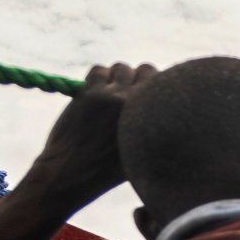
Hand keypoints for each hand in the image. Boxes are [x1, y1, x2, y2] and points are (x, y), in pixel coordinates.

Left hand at [25, 62, 156, 204]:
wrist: (74, 172)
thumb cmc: (111, 170)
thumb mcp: (146, 152)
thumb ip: (157, 130)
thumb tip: (163, 111)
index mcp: (153, 117)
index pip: (165, 81)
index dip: (159, 85)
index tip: (152, 93)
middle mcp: (135, 102)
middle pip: (146, 69)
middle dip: (141, 78)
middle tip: (133, 93)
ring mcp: (109, 96)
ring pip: (121, 67)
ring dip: (119, 76)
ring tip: (113, 92)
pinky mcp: (87, 93)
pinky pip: (98, 70)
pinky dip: (99, 76)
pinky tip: (98, 91)